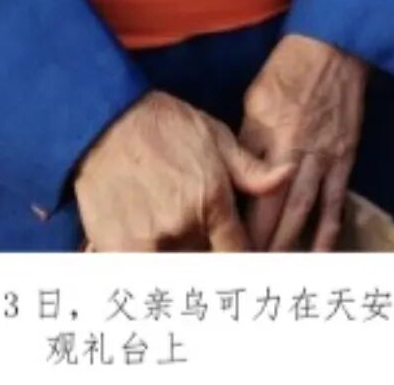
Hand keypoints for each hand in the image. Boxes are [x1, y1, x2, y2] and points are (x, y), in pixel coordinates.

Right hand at [74, 90, 293, 251]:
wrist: (105, 118)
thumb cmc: (162, 124)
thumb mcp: (214, 137)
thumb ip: (251, 169)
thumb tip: (288, 174)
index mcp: (212, 201)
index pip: (240, 256)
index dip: (245, 263)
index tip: (242, 262)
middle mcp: (183, 227)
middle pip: (208, 269)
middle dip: (209, 260)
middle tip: (201, 246)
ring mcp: (149, 241)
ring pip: (176, 273)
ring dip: (178, 263)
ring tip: (172, 243)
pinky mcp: (118, 248)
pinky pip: (140, 276)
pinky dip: (147, 267)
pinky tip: (147, 249)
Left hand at [239, 35, 367, 251]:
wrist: (330, 51)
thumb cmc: (286, 72)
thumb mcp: (254, 101)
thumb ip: (246, 141)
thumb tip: (235, 175)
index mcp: (265, 135)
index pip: (247, 189)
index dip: (236, 219)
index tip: (223, 242)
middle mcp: (292, 152)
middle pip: (273, 209)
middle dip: (259, 243)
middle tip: (245, 269)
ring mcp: (321, 158)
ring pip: (302, 212)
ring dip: (288, 244)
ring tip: (275, 269)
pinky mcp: (343, 159)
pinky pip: (334, 202)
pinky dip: (326, 231)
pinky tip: (316, 252)